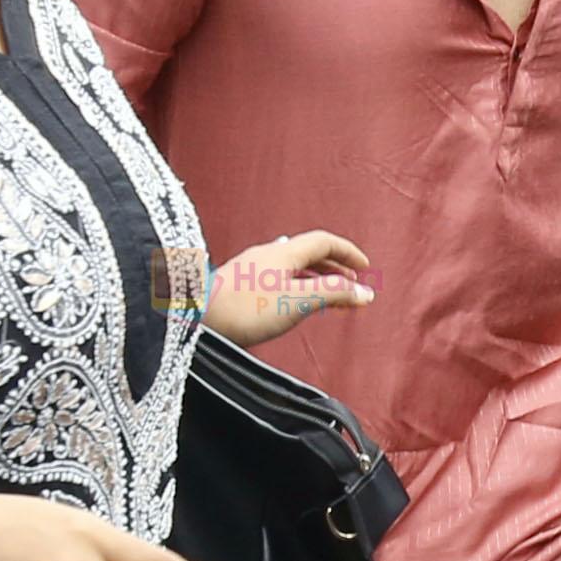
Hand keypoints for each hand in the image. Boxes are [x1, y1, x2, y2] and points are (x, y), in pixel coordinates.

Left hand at [203, 229, 373, 346]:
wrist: (194, 318)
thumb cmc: (245, 310)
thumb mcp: (296, 301)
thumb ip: (333, 295)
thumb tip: (366, 292)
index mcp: (284, 252)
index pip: (324, 242)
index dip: (348, 253)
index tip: (366, 268)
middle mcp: (267, 254)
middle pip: (308, 253)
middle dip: (334, 268)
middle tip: (351, 287)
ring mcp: (250, 268)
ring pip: (291, 267)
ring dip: (315, 278)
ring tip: (326, 297)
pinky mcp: (237, 284)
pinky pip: (276, 278)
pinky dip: (295, 286)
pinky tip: (289, 302)